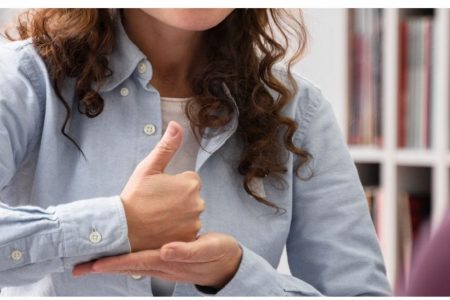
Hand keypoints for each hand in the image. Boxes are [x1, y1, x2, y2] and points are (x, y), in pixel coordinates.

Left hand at [73, 232, 242, 289]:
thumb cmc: (218, 254)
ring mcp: (163, 265)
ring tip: (91, 261)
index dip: (115, 262)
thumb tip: (165, 250)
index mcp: (170, 261)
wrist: (228, 264)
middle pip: (127, 266)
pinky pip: (140, 260)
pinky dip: (125, 258)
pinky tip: (119, 253)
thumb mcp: (208, 249)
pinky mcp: (166, 259)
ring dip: (111, 263)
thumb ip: (188, 250)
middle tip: (79, 267)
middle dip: (103, 267)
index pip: (136, 262)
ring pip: (131, 264)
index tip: (94, 264)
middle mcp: (162, 265)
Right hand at [121, 121, 204, 250]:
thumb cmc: (135, 195)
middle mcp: (198, 203)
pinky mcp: (189, 239)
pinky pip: (188, 231)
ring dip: (179, 216)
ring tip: (157, 217)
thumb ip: (167, 146)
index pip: (189, 180)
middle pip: (191, 198)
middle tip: (156, 205)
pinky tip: (163, 229)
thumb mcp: (149, 167)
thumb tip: (176, 124)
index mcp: (191, 183)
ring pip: (190, 215)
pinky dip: (178, 230)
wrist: (123, 228)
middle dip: (178, 200)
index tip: (158, 191)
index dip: (173, 185)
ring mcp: (195, 223)